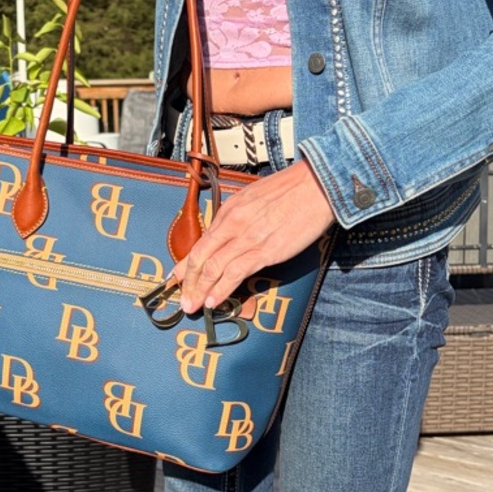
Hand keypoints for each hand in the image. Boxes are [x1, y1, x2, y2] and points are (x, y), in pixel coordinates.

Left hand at [174, 159, 336, 312]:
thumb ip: (238, 216)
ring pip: (213, 268)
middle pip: (201, 257)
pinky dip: (221, 290)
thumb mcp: (254, 197)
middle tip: (181, 300)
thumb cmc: (290, 190)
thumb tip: (228, 233)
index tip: (175, 278)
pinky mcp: (266, 251)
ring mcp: (248, 238)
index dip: (185, 264)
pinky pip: (235, 273)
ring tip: (192, 306)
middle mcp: (233, 224)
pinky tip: (213, 301)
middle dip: (188, 282)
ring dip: (200, 291)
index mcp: (229, 211)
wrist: (317, 185)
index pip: (201, 242)